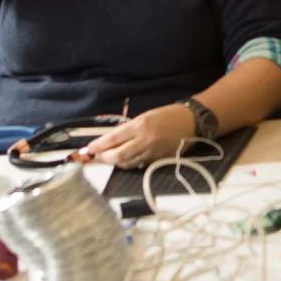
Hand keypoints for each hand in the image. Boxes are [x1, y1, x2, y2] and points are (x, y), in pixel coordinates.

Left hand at [82, 103, 196, 167]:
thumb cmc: (168, 115)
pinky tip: (127, 160)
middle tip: (97, 157)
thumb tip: (111, 141)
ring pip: (127, 163)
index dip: (98, 146)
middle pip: (117, 155)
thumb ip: (129, 130)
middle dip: (104, 158)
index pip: (113, 139)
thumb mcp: (145, 117)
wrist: (192, 121)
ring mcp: (152, 152)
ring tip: (110, 158)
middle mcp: (145, 140)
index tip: (88, 149)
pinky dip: (130, 164)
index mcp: (140, 125)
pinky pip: (139, 165)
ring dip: (116, 162)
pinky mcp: (159, 160)